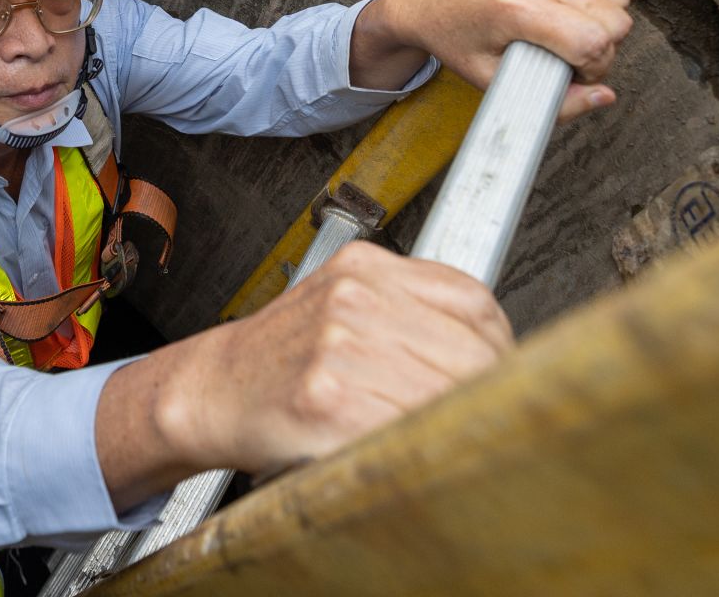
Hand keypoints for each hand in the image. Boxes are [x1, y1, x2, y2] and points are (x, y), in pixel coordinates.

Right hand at [142, 242, 510, 479]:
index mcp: (367, 267)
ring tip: (440, 441)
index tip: (501, 379)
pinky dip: (414, 451)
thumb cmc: (287, 357)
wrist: (215, 391)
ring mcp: (340, 348)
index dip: (500, 350)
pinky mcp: (328, 402)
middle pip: (471, 354)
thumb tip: (504, 354)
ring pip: (446, 397)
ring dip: (453, 429)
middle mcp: (355, 298)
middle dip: (488, 397)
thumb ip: (416, 310)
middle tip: (484, 422)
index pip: (475, 303)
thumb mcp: (347, 303)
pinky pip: (406, 432)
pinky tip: (400, 452)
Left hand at [379, 0, 633, 121]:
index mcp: (516, 10)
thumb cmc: (460, 44)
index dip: (595, 68)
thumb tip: (606, 96)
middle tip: (574, 55)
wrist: (432, 2)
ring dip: (605, 17)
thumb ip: (556, 103)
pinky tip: (577, 4)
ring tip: (574, 30)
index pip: (593, 41)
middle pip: (614, 16)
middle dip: (604, 45)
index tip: (575, 74)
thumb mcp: (497, 84)